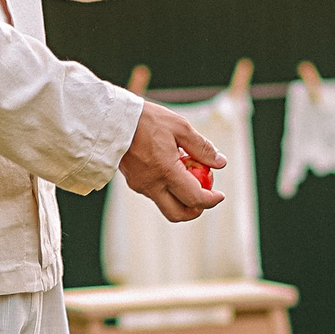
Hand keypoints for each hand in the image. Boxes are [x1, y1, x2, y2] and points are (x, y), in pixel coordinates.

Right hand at [120, 101, 224, 222]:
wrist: (113, 119)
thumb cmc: (148, 120)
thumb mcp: (180, 127)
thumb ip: (202, 147)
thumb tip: (220, 163)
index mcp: (167, 172)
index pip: (195, 198)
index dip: (211, 201)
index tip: (219, 196)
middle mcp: (152, 185)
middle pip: (177, 214)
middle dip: (194, 211)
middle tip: (205, 198)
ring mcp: (141, 186)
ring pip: (165, 204)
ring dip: (181, 198)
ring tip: (188, 175)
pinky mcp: (133, 182)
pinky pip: (155, 194)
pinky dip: (168, 189)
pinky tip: (171, 169)